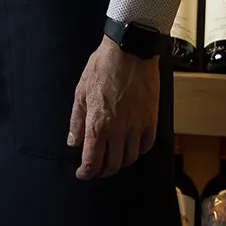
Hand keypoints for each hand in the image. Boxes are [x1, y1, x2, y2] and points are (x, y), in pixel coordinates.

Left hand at [67, 37, 160, 180]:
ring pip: (131, 158)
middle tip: (97, 170)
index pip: (92, 160)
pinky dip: (138, 151)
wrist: (130, 50)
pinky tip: (132, 147)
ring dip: (121, 163)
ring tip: (114, 159)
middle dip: (103, 172)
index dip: (86, 172)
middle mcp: (119, 129)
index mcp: (98, 123)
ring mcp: (138, 125)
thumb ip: (77, 120)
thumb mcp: (81, 92)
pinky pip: (147, 145)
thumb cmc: (102, 67)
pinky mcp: (152, 119)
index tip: (82, 174)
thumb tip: (73, 142)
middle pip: (113, 164)